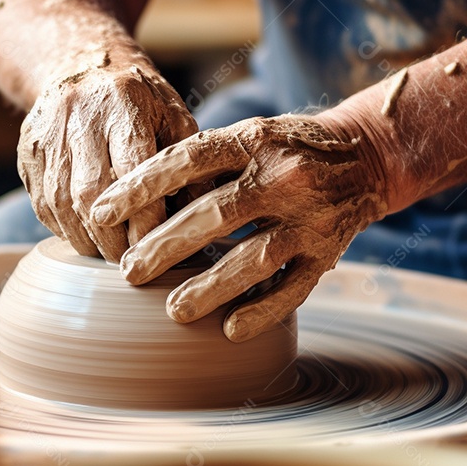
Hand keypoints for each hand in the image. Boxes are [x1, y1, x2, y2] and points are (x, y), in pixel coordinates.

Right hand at [19, 62, 196, 261]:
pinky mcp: (27, 150)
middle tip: (133, 265)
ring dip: (86, 239)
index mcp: (123, 103)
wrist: (79, 62)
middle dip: (113, 238)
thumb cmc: (139, 97)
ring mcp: (48, 134)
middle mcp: (79, 117)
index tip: (161, 248)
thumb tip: (201, 216)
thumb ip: (188, 161)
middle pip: (92, 193)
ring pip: (61, 203)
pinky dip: (64, 228)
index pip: (133, 171)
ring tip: (110, 257)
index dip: (145, 217)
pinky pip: (42, 202)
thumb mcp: (173, 114)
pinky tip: (85, 237)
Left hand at [89, 115, 387, 340]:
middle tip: (128, 271)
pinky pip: (293, 288)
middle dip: (166, 245)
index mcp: (253, 140)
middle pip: (217, 214)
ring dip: (209, 287)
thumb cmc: (283, 148)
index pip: (188, 160)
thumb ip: (202, 162)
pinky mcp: (328, 253)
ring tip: (172, 309)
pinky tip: (229, 328)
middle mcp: (283, 176)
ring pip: (254, 258)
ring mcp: (309, 218)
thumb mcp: (247, 137)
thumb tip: (133, 197)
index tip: (101, 212)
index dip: (140, 186)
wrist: (365, 156)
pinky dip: (262, 311)